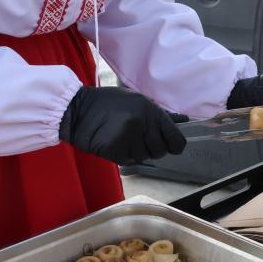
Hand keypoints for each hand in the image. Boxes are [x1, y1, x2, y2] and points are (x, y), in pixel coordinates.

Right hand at [58, 86, 187, 164]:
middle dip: (152, 148)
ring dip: (135, 151)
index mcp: (151, 111)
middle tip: (138, 138)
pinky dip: (122, 155)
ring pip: (143, 157)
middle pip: (160, 152)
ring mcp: (129, 138)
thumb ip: (161, 114)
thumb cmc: (109, 103)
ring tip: (123, 137)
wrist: (78, 109)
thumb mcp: (138, 101)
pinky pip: (128, 160)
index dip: (175, 145)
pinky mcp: (115, 150)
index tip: (171, 146)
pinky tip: (114, 142)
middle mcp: (143, 124)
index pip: (176, 139)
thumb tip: (184, 120)